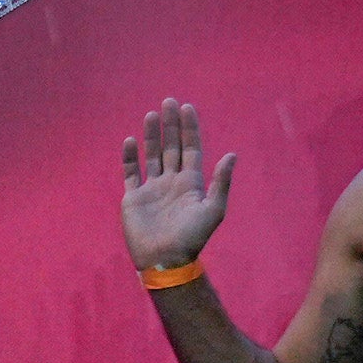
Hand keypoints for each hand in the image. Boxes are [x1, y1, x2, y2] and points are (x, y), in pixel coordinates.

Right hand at [119, 100, 237, 274]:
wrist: (165, 260)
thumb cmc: (192, 238)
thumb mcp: (213, 210)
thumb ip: (221, 182)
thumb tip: (232, 154)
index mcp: (191, 183)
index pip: (191, 149)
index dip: (190, 129)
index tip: (187, 107)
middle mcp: (172, 181)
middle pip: (171, 147)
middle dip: (171, 125)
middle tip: (168, 102)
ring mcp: (152, 189)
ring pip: (152, 155)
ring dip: (152, 136)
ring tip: (151, 115)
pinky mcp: (134, 198)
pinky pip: (131, 173)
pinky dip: (130, 157)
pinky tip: (130, 141)